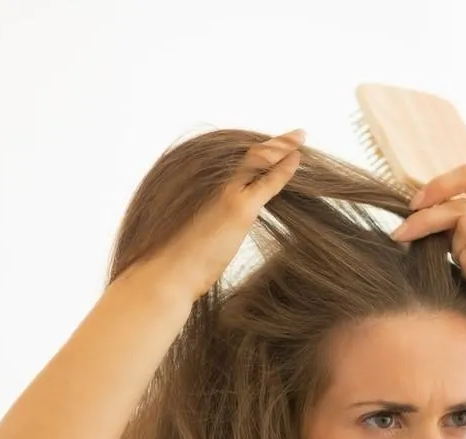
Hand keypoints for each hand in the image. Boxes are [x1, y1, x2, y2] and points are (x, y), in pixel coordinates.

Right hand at [143, 129, 305, 301]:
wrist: (166, 274)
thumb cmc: (173, 262)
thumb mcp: (184, 231)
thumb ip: (200, 218)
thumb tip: (212, 227)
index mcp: (191, 178)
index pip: (231, 159)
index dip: (253, 152)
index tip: (270, 147)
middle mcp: (206, 176)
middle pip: (246, 152)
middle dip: (271, 144)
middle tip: (294, 136)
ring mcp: (223, 189)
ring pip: (259, 159)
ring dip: (282, 148)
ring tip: (300, 138)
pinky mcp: (238, 206)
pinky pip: (268, 180)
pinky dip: (284, 168)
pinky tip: (297, 157)